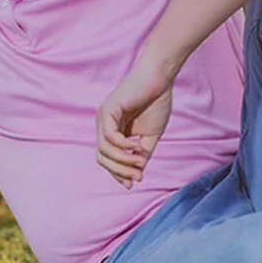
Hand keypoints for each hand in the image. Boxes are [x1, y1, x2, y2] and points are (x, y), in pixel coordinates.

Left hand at [95, 57, 174, 187]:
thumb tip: (136, 176)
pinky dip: (122, 146)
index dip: (118, 173)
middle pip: (102, 157)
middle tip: (138, 176)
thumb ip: (141, 154)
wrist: (159, 80)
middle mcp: (104, 125)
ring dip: (122, 161)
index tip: (135, 182)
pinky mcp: (108, 110)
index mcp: (112, 131)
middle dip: (119, 171)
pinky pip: (109, 136)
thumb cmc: (156, 103)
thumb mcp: (150, 136)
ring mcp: (103, 117)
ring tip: (140, 162)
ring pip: (103, 149)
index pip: (107, 158)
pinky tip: (135, 147)